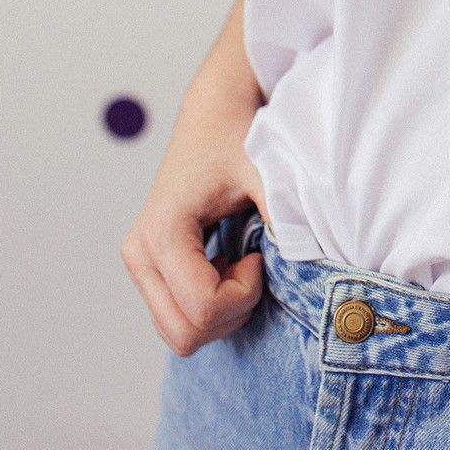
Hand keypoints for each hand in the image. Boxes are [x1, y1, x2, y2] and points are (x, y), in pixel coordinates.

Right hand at [120, 81, 270, 356]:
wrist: (217, 116)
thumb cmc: (240, 140)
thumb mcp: (268, 175)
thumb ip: (284, 219)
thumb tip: (308, 265)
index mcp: (162, 232)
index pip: (203, 308)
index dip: (247, 293)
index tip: (260, 253)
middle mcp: (140, 254)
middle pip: (185, 334)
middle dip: (232, 311)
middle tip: (255, 264)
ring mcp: (141, 265)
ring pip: (179, 334)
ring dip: (223, 311)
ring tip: (242, 262)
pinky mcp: (150, 271)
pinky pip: (178, 318)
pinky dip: (212, 307)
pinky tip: (229, 265)